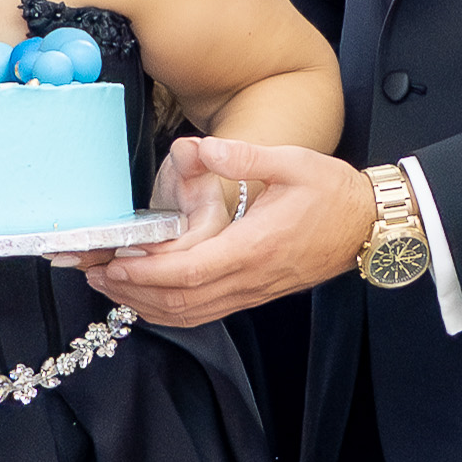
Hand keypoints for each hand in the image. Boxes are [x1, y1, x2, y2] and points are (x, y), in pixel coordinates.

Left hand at [80, 137, 375, 327]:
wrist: (367, 226)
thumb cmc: (332, 193)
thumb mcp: (292, 162)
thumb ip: (243, 155)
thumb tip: (201, 147)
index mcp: (254, 247)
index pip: (189, 272)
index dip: (146, 272)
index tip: (114, 263)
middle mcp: (249, 278)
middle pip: (179, 301)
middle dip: (131, 292)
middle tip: (95, 276)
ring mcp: (252, 291)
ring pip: (190, 313)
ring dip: (145, 304)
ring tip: (111, 286)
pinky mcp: (254, 294)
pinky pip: (204, 312)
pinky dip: (170, 310)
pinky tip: (148, 297)